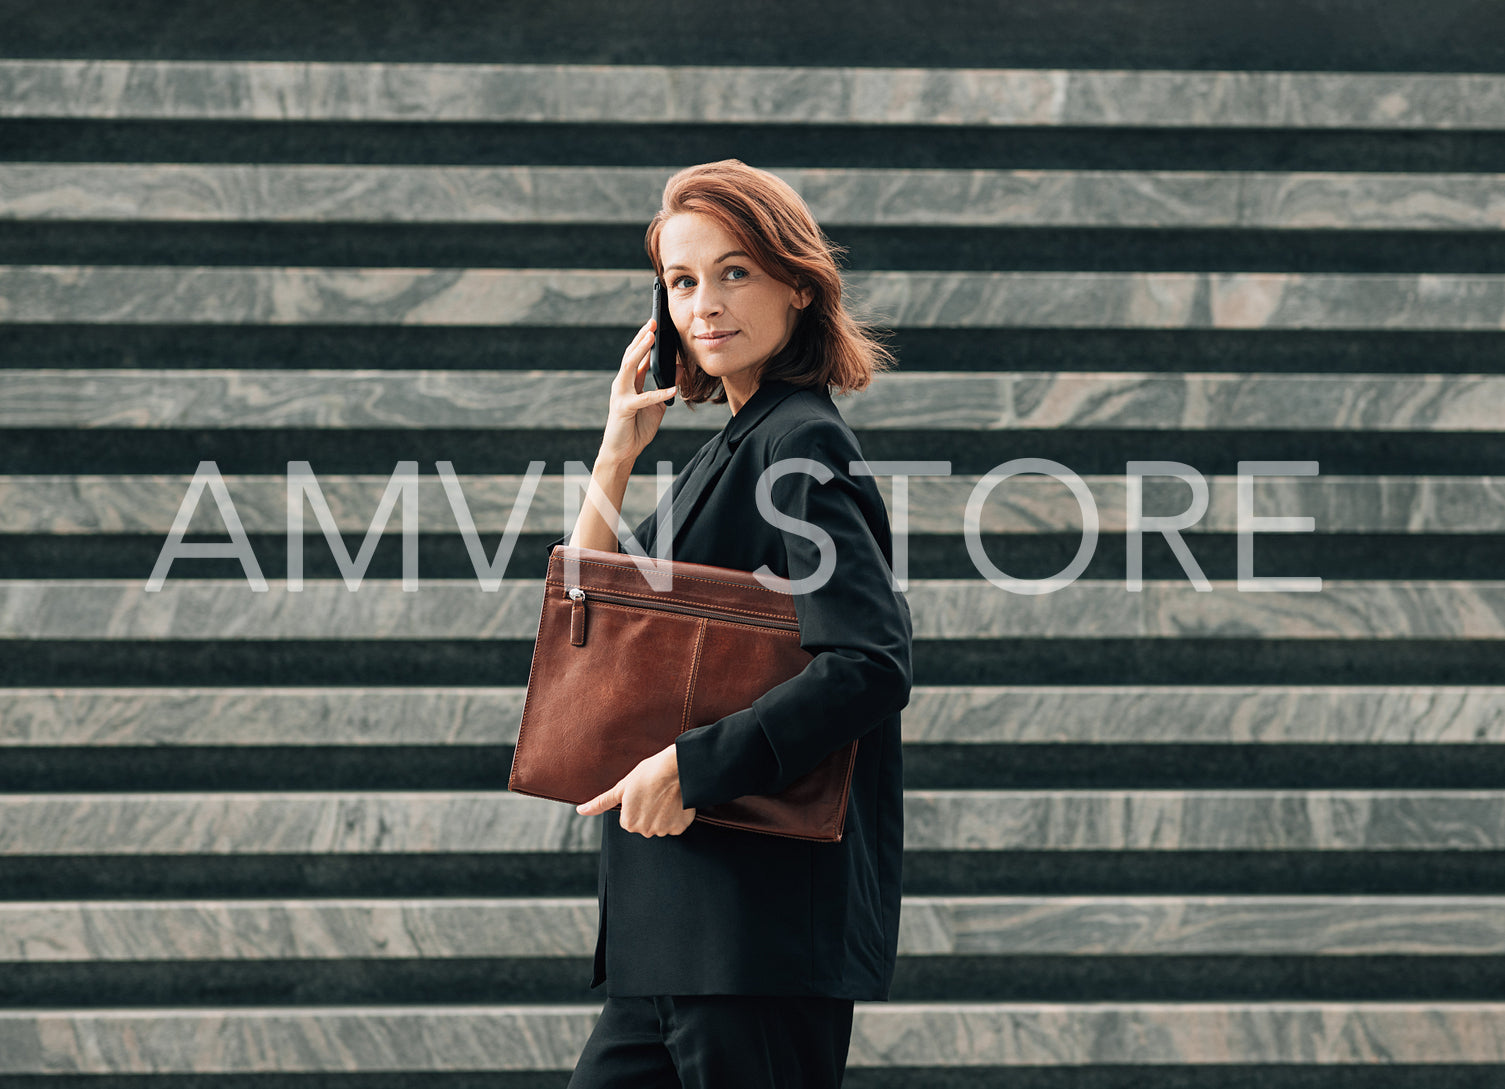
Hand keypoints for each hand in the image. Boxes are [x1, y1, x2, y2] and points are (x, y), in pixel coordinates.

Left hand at [576, 743, 695, 836]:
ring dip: (664, 813)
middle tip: (654, 793)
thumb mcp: (621, 787)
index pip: (629, 819)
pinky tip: (676, 801)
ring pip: (661, 824)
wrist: (676, 767)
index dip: (636, 804)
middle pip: (645, 823)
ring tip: (666, 795)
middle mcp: (645, 830)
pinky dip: (677, 815)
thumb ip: (600, 803)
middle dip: (650, 811)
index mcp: (628, 823)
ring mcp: (664, 830)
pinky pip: (677, 824)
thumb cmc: (647, 773)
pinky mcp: (680, 826)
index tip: (642, 793)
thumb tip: (580, 811)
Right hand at [597, 319, 680, 464]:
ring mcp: (620, 395)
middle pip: (631, 356)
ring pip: (629, 367)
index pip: (636, 356)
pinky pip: (643, 399)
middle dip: (641, 338)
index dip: (644, 340)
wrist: (621, 452)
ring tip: (651, 338)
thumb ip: (666, 388)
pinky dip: (658, 393)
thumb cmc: (636, 429)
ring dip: (640, 351)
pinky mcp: (623, 409)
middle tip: (652, 322)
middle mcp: (622, 385)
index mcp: (629, 383)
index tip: (654, 325)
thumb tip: (680, 370)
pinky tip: (672, 389)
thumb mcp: (657, 406)